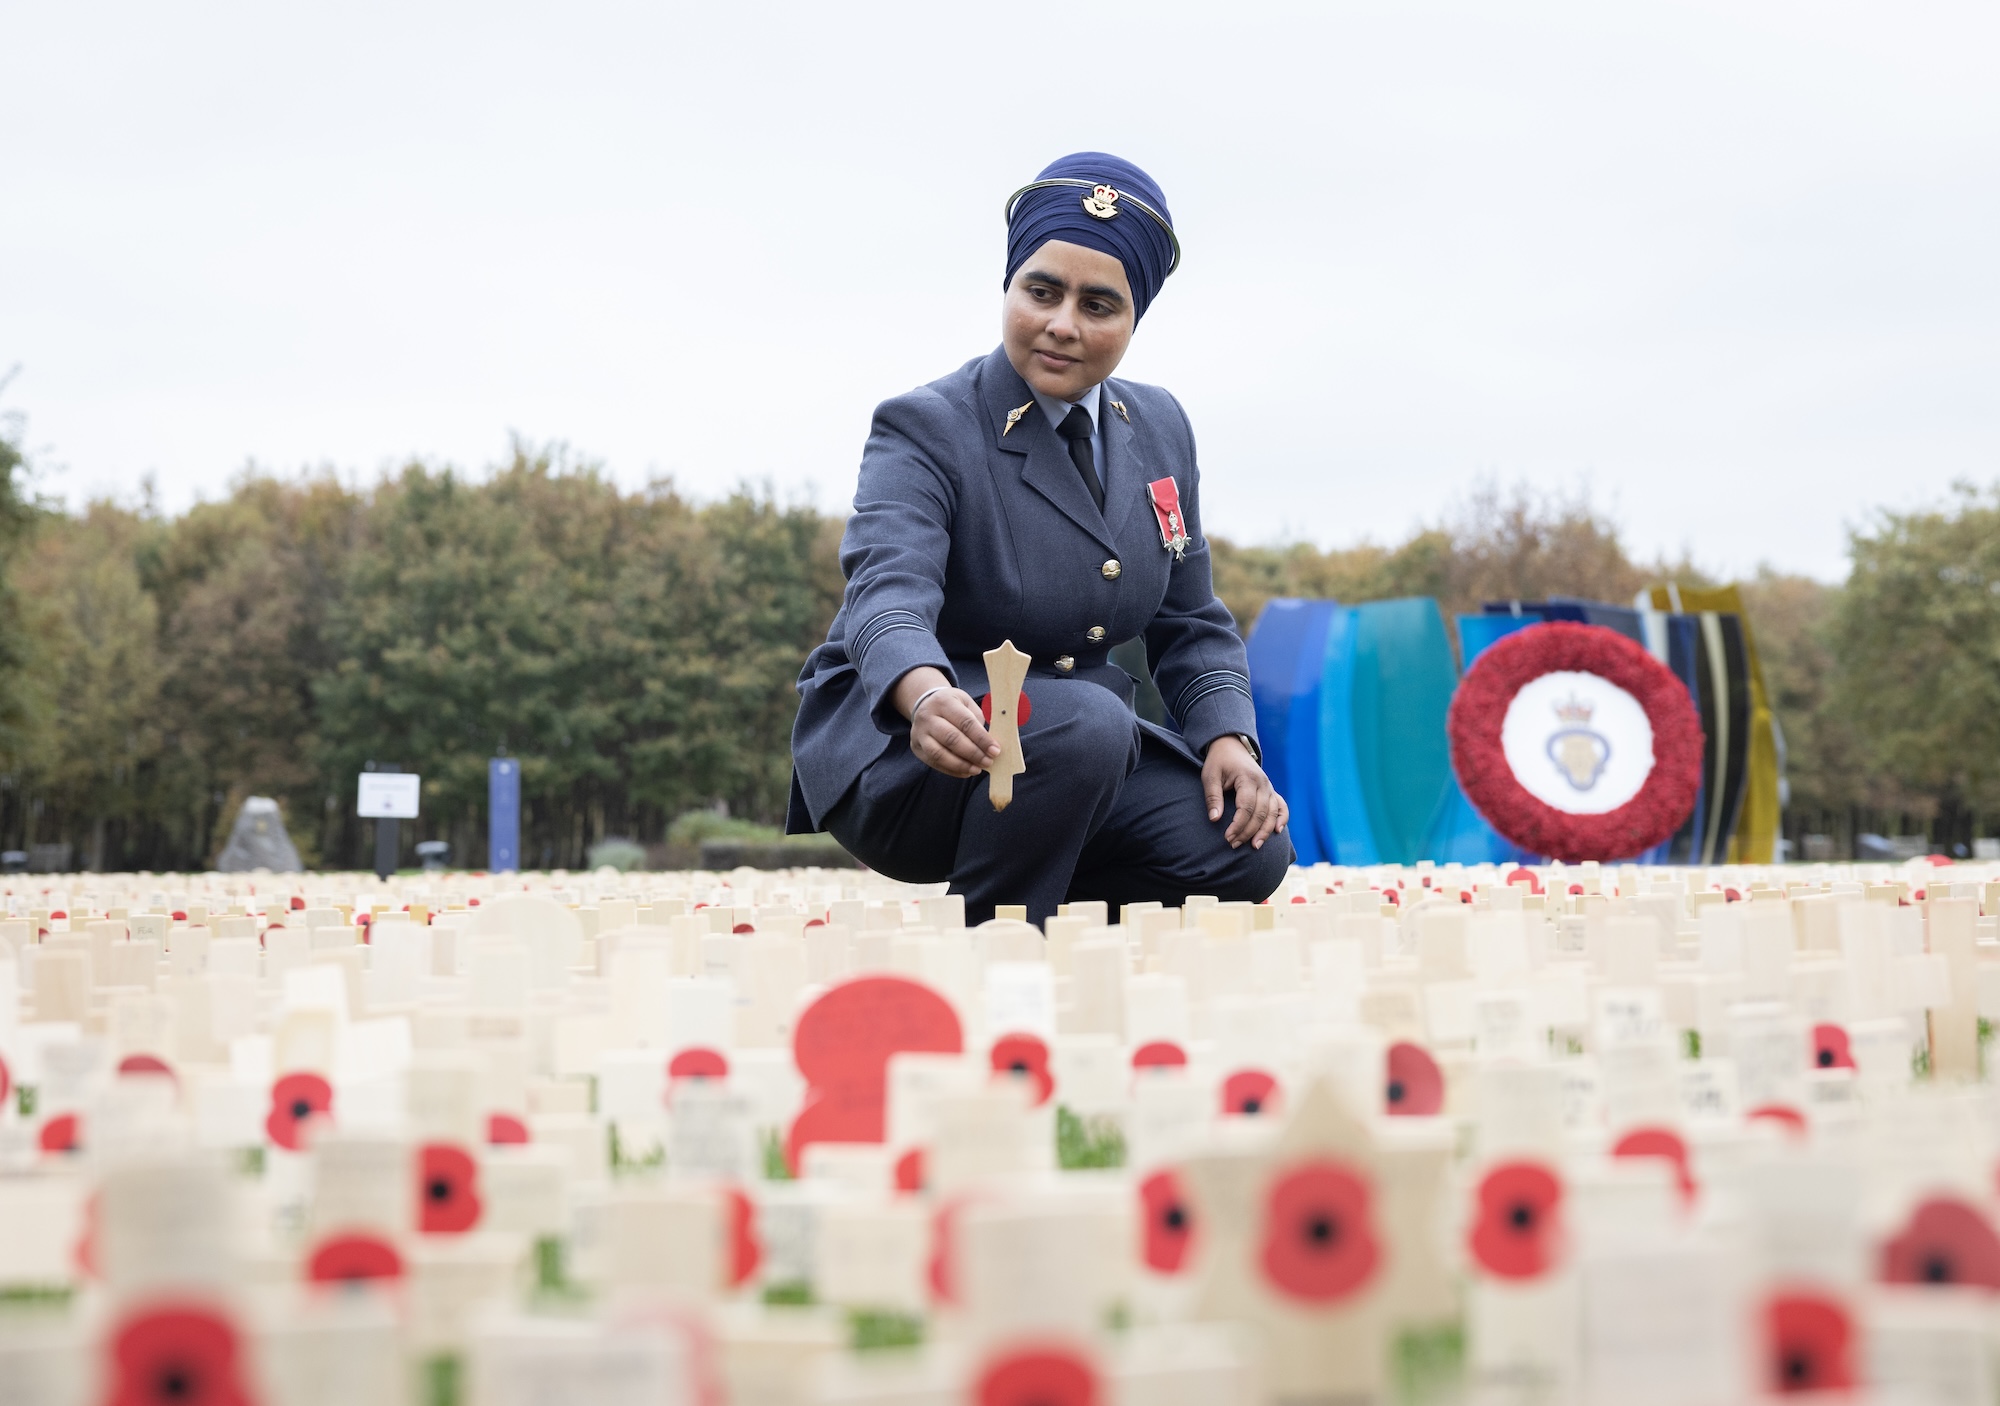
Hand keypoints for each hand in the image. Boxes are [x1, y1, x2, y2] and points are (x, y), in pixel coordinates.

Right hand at [895, 667, 999, 778]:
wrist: (925, 704)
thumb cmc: (952, 705)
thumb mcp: (966, 703)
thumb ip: (977, 721)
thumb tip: (990, 745)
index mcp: (944, 702)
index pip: (965, 723)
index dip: (981, 739)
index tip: (995, 750)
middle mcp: (928, 717)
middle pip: (951, 739)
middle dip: (973, 753)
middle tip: (988, 762)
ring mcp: (919, 733)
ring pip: (939, 754)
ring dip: (961, 765)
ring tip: (977, 769)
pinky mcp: (916, 747)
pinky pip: (934, 763)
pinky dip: (952, 770)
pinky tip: (966, 771)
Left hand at [1202, 735, 1287, 849]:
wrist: (1231, 746)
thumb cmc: (1219, 762)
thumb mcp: (1210, 776)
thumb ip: (1213, 797)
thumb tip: (1215, 819)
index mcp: (1248, 778)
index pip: (1246, 807)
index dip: (1238, 825)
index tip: (1227, 837)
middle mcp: (1263, 783)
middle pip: (1260, 813)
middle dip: (1248, 832)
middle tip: (1234, 845)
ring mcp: (1269, 787)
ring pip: (1272, 813)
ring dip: (1264, 831)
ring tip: (1254, 846)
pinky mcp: (1271, 790)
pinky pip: (1281, 806)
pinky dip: (1282, 818)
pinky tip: (1277, 831)